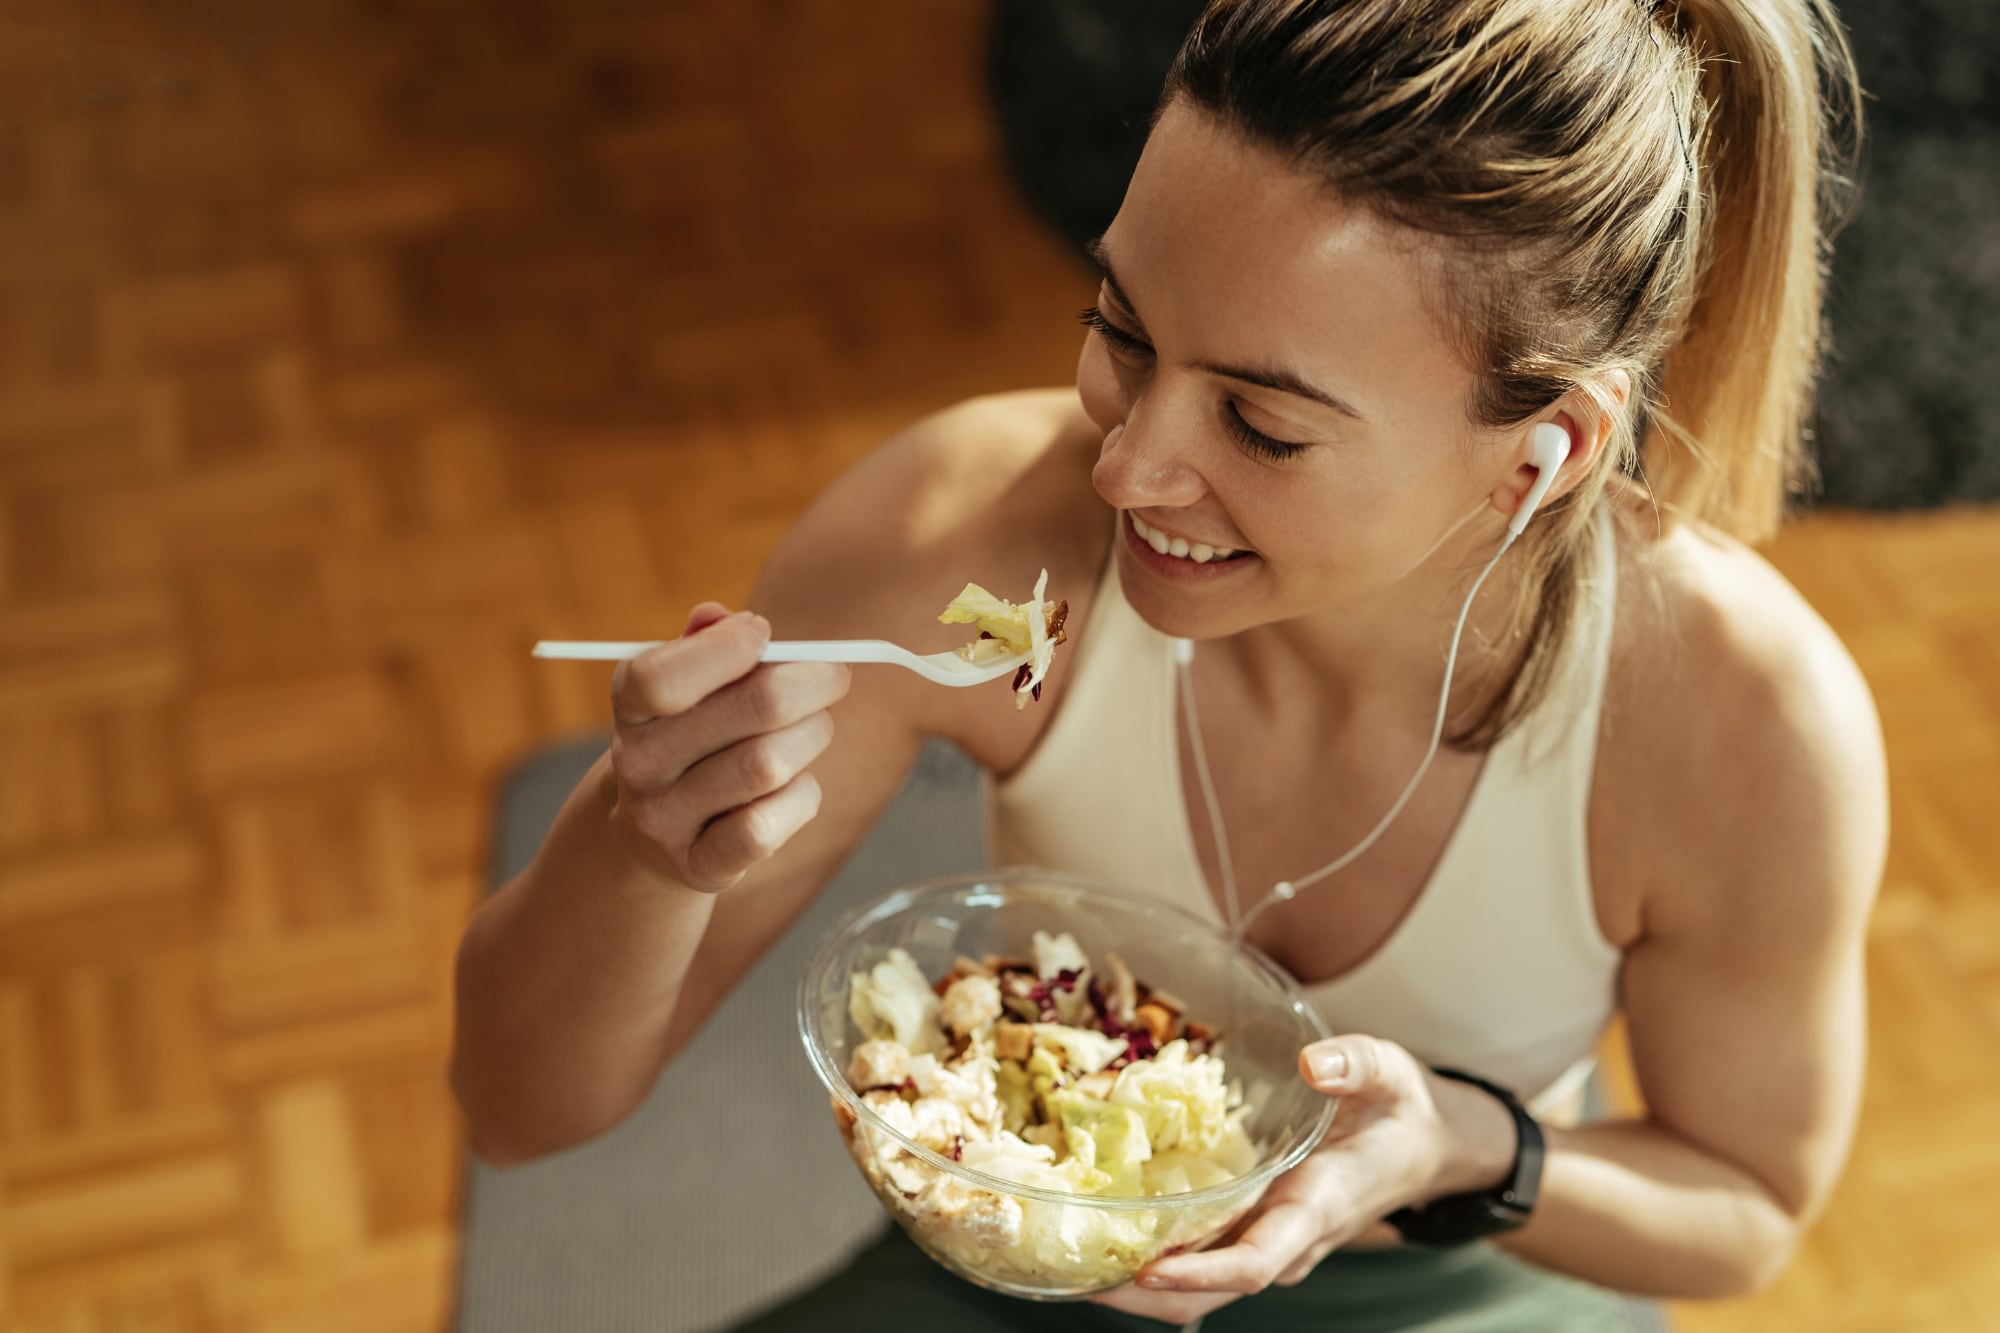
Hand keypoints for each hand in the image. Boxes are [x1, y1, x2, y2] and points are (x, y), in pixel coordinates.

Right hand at [606, 603, 851, 891]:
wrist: (648, 836)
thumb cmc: (688, 736)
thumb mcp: (684, 686)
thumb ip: (704, 645)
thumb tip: (722, 619)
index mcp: (631, 706)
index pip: (661, 677)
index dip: (727, 647)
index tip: (764, 633)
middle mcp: (639, 764)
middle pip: (755, 708)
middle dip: (813, 683)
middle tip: (833, 678)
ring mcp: (665, 821)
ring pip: (770, 766)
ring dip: (813, 737)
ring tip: (814, 729)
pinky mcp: (700, 867)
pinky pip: (767, 828)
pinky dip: (801, 799)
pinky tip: (796, 786)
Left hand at [1090, 1035, 1516, 1324]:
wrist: (1423, 1148)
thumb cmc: (1402, 1111)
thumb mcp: (1390, 1072)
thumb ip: (1356, 1064)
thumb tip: (1312, 1063)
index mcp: (1316, 1207)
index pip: (1256, 1262)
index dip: (1201, 1274)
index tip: (1150, 1270)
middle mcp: (1288, 1239)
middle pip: (1212, 1293)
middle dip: (1143, 1295)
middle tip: (1072, 1273)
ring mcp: (1271, 1242)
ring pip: (1201, 1288)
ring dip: (1138, 1286)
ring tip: (1070, 1259)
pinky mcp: (1256, 1231)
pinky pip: (1201, 1263)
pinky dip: (1153, 1261)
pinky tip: (1104, 1235)